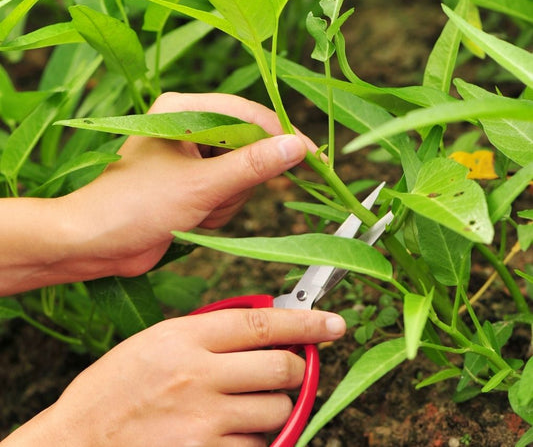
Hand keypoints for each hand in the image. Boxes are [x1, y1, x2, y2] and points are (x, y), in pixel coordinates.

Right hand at [3, 309, 345, 446]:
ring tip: (247, 405)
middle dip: (298, 368)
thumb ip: (210, 332)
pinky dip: (255, 440)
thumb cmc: (115, 388)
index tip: (332, 324)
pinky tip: (230, 433)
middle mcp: (198, 377)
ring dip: (275, 406)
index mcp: (184, 338)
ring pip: (277, 411)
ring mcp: (203, 423)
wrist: (76, 443)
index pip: (261, 322)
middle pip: (281, 367)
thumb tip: (264, 328)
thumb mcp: (157, 340)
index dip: (305, 320)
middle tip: (294, 367)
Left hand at [57, 92, 312, 280]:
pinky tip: (194, 219)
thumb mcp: (200, 186)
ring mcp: (191, 156)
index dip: (282, 136)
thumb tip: (296, 146)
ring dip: (227, 200)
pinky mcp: (192, 182)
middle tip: (220, 198)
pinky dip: (218, 210)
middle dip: (241, 180)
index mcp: (184, 110)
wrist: (95, 244)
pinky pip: (228, 192)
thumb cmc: (134, 206)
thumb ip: (252, 166)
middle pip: (248, 146)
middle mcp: (189, 127)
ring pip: (241, 174)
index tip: (312, 158)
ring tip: (198, 211)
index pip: (248, 115)